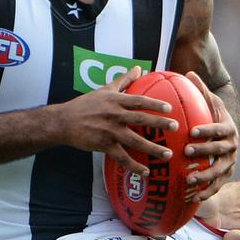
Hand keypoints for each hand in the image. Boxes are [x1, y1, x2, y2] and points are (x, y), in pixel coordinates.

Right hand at [59, 66, 178, 175]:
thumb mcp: (105, 89)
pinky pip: (122, 157)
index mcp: (115, 101)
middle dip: (159, 123)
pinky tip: (145, 172)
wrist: (64, 122)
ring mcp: (109, 131)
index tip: (169, 108)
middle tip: (175, 127)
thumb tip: (138, 67)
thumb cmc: (86, 104)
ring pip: (134, 140)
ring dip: (152, 148)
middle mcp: (114, 115)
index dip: (155, 104)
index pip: (138, 101)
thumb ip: (124, 79)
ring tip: (167, 154)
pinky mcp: (104, 145)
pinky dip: (134, 166)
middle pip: (140, 119)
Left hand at [184, 71, 237, 201]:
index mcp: (229, 129)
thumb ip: (201, 91)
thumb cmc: (214, 117)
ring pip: (219, 172)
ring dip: (204, 176)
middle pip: (219, 151)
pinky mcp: (224, 177)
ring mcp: (229, 163)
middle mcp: (232, 147)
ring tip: (188, 178)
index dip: (208, 131)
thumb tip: (188, 73)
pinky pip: (216, 186)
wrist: (227, 136)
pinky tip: (190, 197)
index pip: (220, 130)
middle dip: (204, 152)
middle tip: (187, 151)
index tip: (193, 131)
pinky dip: (205, 192)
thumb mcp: (211, 103)